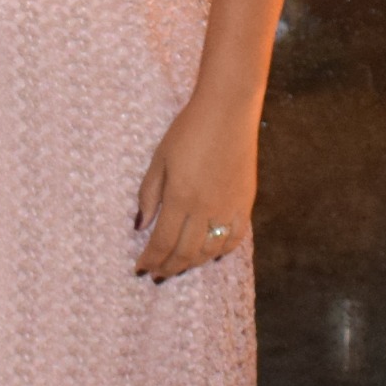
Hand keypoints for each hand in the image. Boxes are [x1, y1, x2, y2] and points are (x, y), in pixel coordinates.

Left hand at [134, 91, 258, 280]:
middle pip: (185, 252)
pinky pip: (234, 238)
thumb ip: (149, 194)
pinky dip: (221, 251)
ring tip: (178, 267)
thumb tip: (140, 226)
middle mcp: (206, 208)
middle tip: (157, 275)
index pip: (162, 242)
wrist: (228, 111)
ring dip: (192, 263)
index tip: (141, 268)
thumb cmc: (188, 130)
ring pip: (210, 250)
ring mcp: (229, 208)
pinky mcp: (245, 202)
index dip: (150, 259)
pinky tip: (210, 255)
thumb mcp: (159, 159)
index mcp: (180, 198)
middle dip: (168, 267)